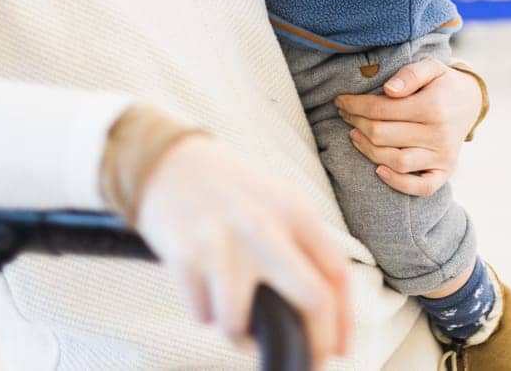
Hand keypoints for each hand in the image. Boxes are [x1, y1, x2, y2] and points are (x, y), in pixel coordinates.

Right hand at [132, 137, 350, 365]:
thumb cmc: (230, 189)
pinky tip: (203, 289)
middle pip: (312, 301)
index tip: (339, 350)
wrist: (167, 160)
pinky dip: (204, 314)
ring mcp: (225, 242)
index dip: (343, 322)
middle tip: (304, 360)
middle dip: (313, 345)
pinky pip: (202, 315)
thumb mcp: (278, 201)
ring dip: (240, 336)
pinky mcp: (186, 256)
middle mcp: (266, 225)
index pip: (336, 275)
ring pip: (241, 324)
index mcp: (296, 210)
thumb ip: (303, 247)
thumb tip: (326, 311)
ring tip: (235, 319)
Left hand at [334, 58, 482, 195]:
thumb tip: (388, 90)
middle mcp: (439, 134)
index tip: (341, 101)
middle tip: (345, 115)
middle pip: (383, 135)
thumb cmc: (443, 84)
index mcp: (433, 106)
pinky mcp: (445, 171)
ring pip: (396, 161)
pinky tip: (379, 170)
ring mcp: (442, 156)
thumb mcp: (431, 67)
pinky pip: (420, 187)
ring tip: (355, 135)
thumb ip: (410, 74)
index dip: (355, 105)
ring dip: (368, 150)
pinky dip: (397, 183)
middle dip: (357, 123)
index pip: (381, 110)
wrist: (470, 103)